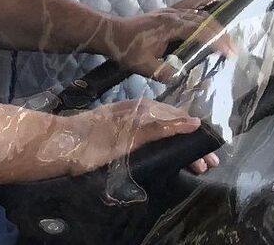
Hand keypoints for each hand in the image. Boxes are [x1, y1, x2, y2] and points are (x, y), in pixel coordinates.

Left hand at [59, 99, 203, 175]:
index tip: (212, 151)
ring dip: (180, 148)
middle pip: (173, 127)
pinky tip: (168, 156)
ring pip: (163, 134)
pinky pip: (151, 138)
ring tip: (194, 164)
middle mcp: (139, 112)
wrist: (61, 144)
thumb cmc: (95, 140)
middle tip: (208, 163)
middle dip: (192, 145)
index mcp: (144, 109)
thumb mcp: (131, 134)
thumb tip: (194, 122)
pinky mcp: (121, 134)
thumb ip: (162, 128)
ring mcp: (129, 123)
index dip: (197, 135)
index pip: (179, 119)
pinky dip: (164, 147)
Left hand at [102, 0, 235, 79]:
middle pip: (204, 20)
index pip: (200, 31)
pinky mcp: (167, 11)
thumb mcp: (145, 67)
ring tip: (230, 27)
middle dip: (221, 33)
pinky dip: (204, 2)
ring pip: (199, 9)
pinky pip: (190, 3)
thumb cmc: (126, 50)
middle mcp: (174, 14)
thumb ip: (165, 72)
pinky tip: (213, 0)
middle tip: (233, 49)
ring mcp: (171, 10)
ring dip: (216, 19)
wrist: (110, 34)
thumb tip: (184, 76)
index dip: (217, 41)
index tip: (230, 53)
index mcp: (171, 26)